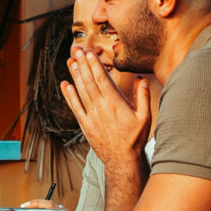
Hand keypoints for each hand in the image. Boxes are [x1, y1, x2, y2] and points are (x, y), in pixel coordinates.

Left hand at [61, 49, 150, 166]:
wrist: (122, 160)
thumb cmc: (135, 138)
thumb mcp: (145, 117)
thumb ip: (143, 97)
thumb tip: (142, 79)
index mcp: (115, 103)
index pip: (102, 80)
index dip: (94, 65)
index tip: (89, 53)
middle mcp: (101, 108)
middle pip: (89, 82)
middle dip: (83, 65)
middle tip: (77, 50)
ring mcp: (91, 116)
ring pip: (81, 92)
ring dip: (76, 76)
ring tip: (72, 61)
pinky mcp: (85, 125)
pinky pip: (75, 107)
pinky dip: (69, 96)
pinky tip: (65, 85)